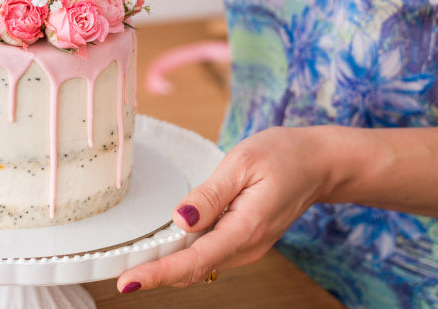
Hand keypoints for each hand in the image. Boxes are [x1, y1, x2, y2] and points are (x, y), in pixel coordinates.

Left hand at [117, 126, 335, 291]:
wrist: (318, 164)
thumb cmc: (283, 155)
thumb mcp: (242, 163)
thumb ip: (210, 195)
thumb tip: (180, 220)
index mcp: (246, 228)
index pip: (195, 260)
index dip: (159, 273)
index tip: (129, 282)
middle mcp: (246, 246)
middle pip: (193, 269)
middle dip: (156, 274)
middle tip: (119, 274)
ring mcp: (246, 247)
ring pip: (199, 264)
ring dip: (167, 266)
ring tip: (132, 264)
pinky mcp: (242, 242)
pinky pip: (208, 254)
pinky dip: (183, 255)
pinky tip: (162, 248)